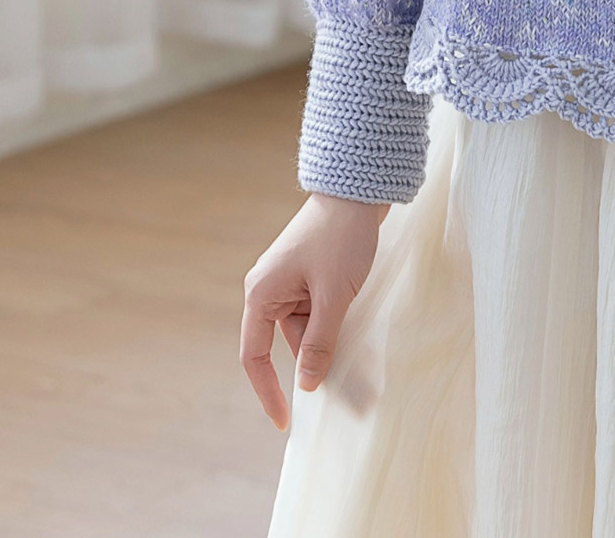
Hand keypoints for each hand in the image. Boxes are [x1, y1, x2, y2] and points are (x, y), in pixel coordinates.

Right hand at [240, 192, 388, 430]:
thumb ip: (320, 342)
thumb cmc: (341, 239)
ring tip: (361, 370)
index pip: (254, 357)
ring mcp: (289, 284)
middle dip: (313, 370)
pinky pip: (318, 315)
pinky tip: (356, 338)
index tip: (285, 421)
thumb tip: (307, 384)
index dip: (267, 392)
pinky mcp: (309, 279)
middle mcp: (268, 291)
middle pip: (287, 345)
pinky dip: (335, 329)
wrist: (356, 192)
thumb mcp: (334, 296)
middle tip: (347, 399)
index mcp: (261, 294)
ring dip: (330, 348)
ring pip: (307, 331)